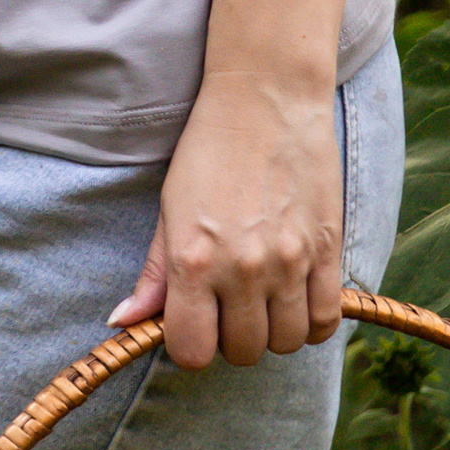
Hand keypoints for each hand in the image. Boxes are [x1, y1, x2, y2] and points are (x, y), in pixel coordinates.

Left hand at [112, 77, 343, 369]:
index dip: (191, 343)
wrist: (266, 97)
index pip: (191, 351)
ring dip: (272, 330)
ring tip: (263, 298)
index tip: (195, 321)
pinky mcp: (328, 250)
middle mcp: (243, 269)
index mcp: (193, 261)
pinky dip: (311, 322)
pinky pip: (326, 321)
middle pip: (243, 352)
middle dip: (232, 337)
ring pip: (285, 343)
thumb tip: (122, 323)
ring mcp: (290, 261)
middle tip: (229, 303)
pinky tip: (296, 298)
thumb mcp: (169, 209)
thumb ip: (152, 275)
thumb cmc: (209, 150)